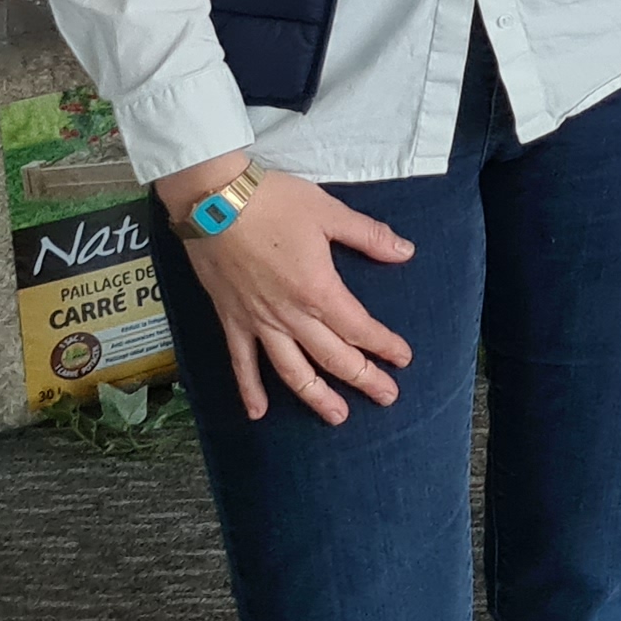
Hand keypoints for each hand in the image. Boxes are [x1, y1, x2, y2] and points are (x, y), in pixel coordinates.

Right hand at [154, 151, 416, 426]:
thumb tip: (405, 252)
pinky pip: (241, 364)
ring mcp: (258, 323)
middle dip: (363, 379)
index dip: (383, 346)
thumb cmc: (275, 203)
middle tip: (387, 397)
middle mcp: (290, 316)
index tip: (403, 360)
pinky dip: (249, 390)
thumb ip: (369, 236)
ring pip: (291, 371)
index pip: (359, 328)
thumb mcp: (330, 213)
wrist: (215, 203)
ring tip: (337, 417)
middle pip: (332, 357)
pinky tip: (258, 413)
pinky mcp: (231, 321)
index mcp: (318, 291)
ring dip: (316, 396)